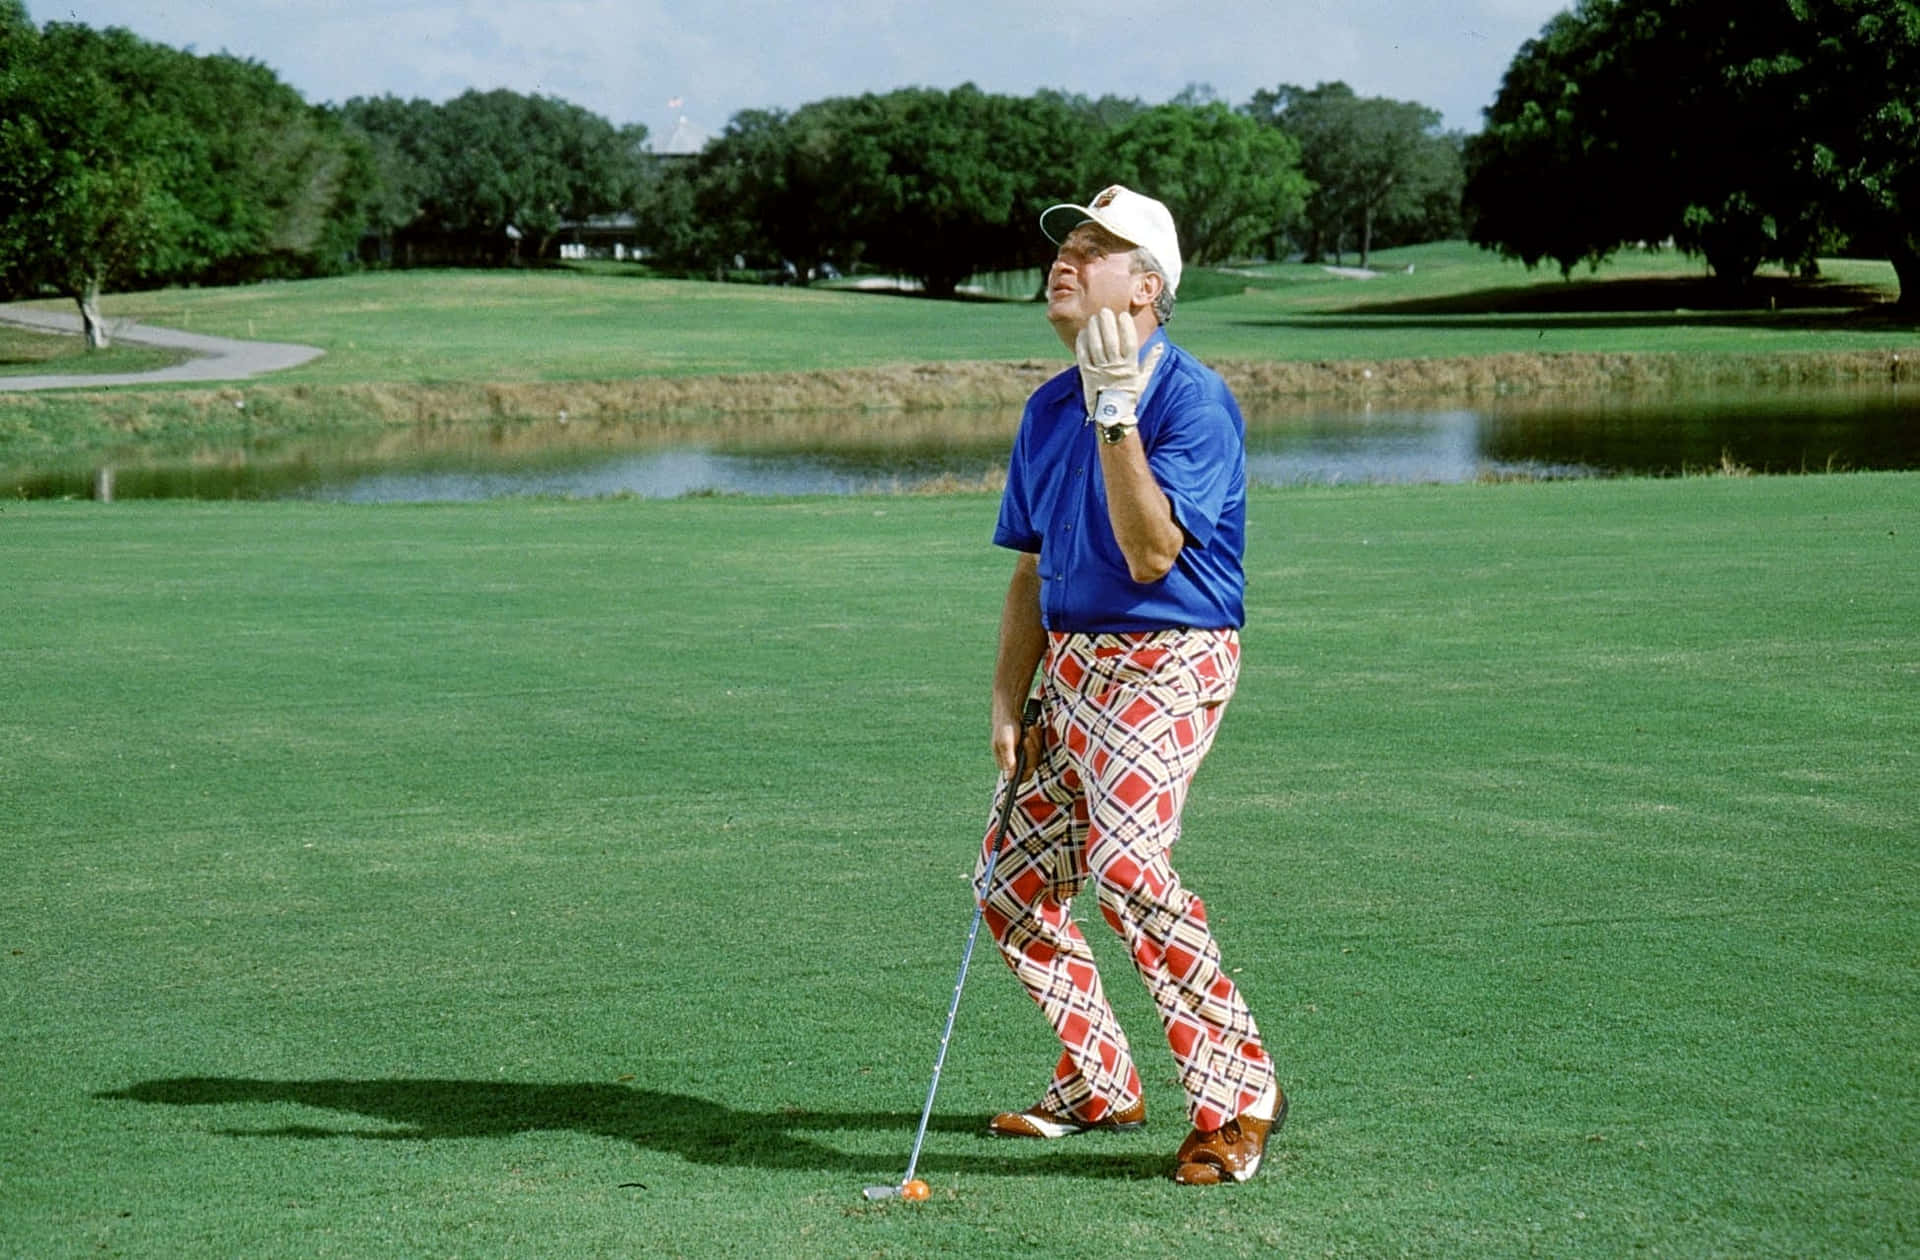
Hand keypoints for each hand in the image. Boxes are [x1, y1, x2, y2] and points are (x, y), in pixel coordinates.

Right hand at [991, 715, 1044, 778]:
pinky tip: (1033, 728)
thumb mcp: (1005, 743)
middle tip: (1027, 737)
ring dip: (1035, 741)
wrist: (1009, 713)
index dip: (1028, 770)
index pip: (1021, 777)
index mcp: (1007, 765)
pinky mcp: (1031, 749)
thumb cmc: (1004, 728)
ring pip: (1037, 756)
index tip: (1031, 759)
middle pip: (1032, 766)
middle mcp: (1016, 763)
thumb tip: (1009, 778)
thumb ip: (1008, 760)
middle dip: (1032, 750)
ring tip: (1030, 728)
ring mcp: (1024, 756)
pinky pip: (1040, 748)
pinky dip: (1038, 737)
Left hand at [1075, 309, 1163, 428]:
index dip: (1126, 328)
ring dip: (1095, 330)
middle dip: (1107, 325)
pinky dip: (1083, 343)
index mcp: (1130, 367)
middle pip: (1111, 342)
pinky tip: (1084, 332)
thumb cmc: (1129, 396)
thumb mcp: (1142, 380)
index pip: (1129, 343)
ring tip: (1094, 318)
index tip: (1123, 316)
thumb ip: (1151, 361)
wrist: (1112, 416)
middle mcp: (1114, 368)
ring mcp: (1100, 371)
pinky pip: (1083, 356)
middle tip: (1105, 311)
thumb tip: (1160, 347)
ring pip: (1096, 346)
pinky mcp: (1087, 375)